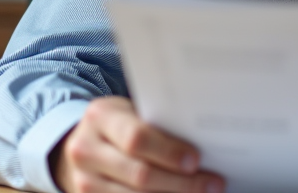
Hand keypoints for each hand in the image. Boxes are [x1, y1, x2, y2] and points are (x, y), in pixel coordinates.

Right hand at [54, 96, 224, 192]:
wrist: (82, 143)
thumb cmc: (120, 124)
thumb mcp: (131, 112)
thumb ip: (157, 125)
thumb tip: (204, 143)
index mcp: (100, 118)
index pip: (136, 138)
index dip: (168, 152)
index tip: (196, 160)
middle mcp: (85, 150)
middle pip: (139, 174)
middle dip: (181, 182)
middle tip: (214, 184)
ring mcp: (84, 181)